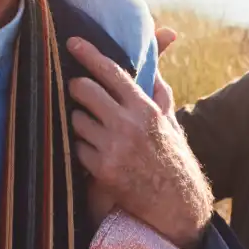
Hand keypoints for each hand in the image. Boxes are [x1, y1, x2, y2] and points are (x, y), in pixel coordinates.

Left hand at [66, 36, 212, 248]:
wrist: (176, 205)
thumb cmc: (172, 159)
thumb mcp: (170, 122)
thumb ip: (159, 93)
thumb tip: (153, 66)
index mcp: (145, 108)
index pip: (111, 72)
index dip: (89, 54)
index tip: (72, 42)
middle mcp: (128, 125)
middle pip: (84, 90)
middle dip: (76, 88)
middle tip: (77, 90)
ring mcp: (113, 147)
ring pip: (76, 119)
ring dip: (79, 121)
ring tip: (94, 129)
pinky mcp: (101, 170)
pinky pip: (76, 147)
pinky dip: (81, 147)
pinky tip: (95, 152)